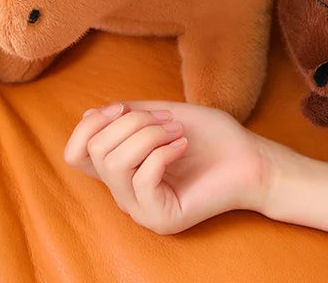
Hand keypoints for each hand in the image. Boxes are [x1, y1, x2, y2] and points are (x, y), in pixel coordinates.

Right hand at [64, 99, 273, 233]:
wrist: (251, 158)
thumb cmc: (213, 136)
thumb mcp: (165, 114)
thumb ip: (129, 115)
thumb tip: (91, 113)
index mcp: (123, 168)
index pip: (76, 153)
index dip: (90, 125)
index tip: (120, 108)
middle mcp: (125, 193)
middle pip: (97, 151)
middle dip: (133, 123)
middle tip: (169, 121)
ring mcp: (141, 209)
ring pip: (115, 164)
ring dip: (149, 135)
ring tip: (178, 133)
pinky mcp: (161, 218)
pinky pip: (141, 180)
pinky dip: (162, 153)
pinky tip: (184, 146)